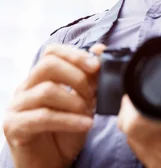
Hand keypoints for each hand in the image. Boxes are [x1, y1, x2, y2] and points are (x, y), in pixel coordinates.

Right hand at [3, 43, 103, 167]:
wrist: (51, 163)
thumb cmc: (66, 132)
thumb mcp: (84, 102)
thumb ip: (90, 78)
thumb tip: (99, 49)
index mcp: (39, 79)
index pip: (52, 52)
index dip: (75, 55)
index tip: (96, 66)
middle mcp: (25, 88)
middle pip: (48, 65)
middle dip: (77, 77)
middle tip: (92, 94)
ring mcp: (17, 107)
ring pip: (46, 90)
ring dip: (75, 101)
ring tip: (88, 113)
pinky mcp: (14, 127)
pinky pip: (43, 117)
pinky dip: (69, 120)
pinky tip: (86, 124)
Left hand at [117, 36, 160, 167]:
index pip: (133, 121)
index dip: (130, 102)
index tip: (138, 89)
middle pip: (128, 131)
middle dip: (131, 110)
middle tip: (143, 96)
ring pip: (133, 144)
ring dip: (137, 125)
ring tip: (149, 109)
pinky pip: (144, 153)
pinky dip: (146, 139)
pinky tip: (158, 128)